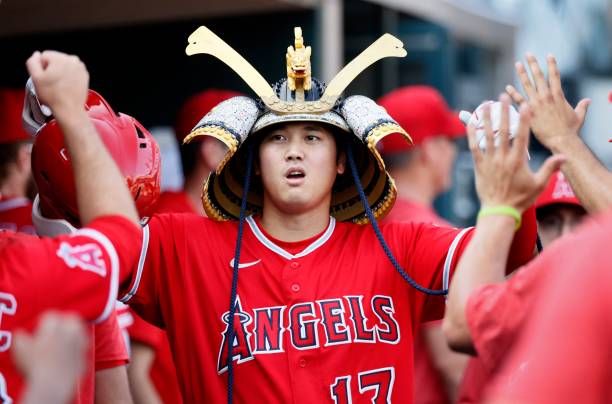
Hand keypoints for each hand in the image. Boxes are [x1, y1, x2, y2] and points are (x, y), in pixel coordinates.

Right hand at [12, 312, 87, 398]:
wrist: (52, 384)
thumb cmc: (34, 365)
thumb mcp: (20, 349)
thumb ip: (21, 337)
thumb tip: (22, 334)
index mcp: (55, 324)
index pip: (52, 315)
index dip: (45, 322)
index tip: (42, 328)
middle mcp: (71, 329)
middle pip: (72, 318)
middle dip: (65, 322)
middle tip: (58, 330)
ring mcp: (81, 341)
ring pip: (81, 331)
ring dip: (75, 333)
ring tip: (66, 340)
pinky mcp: (86, 355)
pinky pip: (84, 348)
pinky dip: (79, 349)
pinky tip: (71, 354)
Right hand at [25, 50, 88, 119]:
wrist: (69, 109)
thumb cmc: (53, 96)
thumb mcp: (35, 78)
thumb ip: (32, 62)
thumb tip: (36, 55)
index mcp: (60, 58)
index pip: (44, 56)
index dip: (41, 67)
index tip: (45, 78)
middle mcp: (73, 60)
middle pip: (55, 59)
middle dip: (52, 69)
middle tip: (52, 83)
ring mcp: (80, 67)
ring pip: (64, 65)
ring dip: (60, 72)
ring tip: (59, 85)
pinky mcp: (85, 75)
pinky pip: (72, 71)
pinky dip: (69, 77)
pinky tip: (66, 86)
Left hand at [468, 94, 564, 211]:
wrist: (499, 211)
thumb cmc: (520, 199)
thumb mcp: (539, 184)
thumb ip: (550, 168)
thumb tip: (564, 156)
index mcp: (518, 161)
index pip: (521, 136)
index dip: (523, 119)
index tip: (524, 105)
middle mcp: (503, 158)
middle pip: (503, 131)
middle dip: (503, 112)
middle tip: (502, 97)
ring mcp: (489, 161)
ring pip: (487, 136)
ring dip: (486, 119)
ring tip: (485, 104)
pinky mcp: (479, 166)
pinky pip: (474, 147)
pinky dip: (472, 134)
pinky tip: (471, 123)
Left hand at [505, 53, 589, 149]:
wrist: (561, 140)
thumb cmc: (570, 130)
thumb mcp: (578, 116)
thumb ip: (582, 106)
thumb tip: (588, 101)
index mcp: (558, 95)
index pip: (555, 75)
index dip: (552, 64)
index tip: (549, 55)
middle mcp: (546, 96)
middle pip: (539, 76)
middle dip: (533, 64)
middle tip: (528, 54)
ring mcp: (536, 103)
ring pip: (527, 85)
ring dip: (522, 73)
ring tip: (518, 64)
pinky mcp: (528, 112)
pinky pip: (518, 100)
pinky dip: (512, 93)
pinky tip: (507, 87)